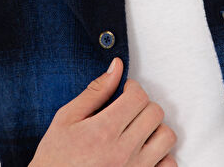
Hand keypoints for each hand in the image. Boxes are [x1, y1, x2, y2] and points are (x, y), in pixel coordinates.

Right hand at [29, 57, 176, 165]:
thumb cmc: (55, 155)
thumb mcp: (67, 118)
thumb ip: (95, 91)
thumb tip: (117, 66)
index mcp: (104, 131)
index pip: (138, 97)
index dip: (132, 88)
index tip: (123, 92)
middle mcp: (123, 152)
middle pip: (155, 113)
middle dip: (143, 104)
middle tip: (128, 109)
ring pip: (166, 137)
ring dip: (155, 128)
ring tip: (137, 129)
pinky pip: (169, 165)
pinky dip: (161, 155)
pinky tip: (144, 151)